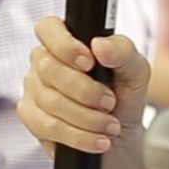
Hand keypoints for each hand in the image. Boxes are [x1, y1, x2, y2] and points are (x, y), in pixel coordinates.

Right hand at [17, 17, 151, 168]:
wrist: (121, 137)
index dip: (64, 45)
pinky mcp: (32, 119)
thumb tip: (100, 45)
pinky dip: (78, 136)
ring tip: (111, 126)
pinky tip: (98, 140)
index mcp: (66, 41)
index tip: (89, 62)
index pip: (48, 28)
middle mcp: (44, 62)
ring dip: (87, 117)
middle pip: (49, 68)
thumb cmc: (124, 96)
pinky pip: (48, 126)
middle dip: (85, 90)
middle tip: (110, 102)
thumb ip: (122, 52)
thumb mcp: (136, 72)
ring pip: (49, 100)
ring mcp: (34, 90)